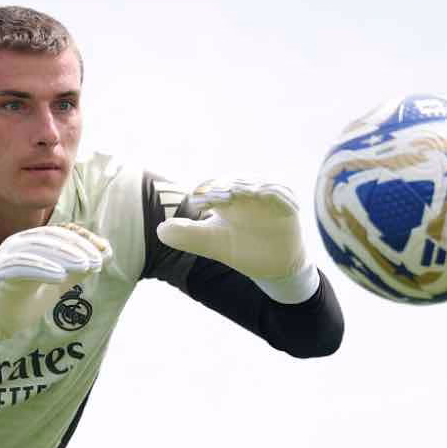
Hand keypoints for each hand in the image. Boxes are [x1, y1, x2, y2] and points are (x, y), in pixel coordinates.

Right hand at [0, 223, 111, 371]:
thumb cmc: (21, 305)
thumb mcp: (56, 285)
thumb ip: (77, 270)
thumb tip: (105, 254)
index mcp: (29, 244)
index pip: (59, 234)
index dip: (83, 240)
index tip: (105, 251)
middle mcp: (16, 245)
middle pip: (50, 238)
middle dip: (78, 247)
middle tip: (98, 260)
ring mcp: (5, 257)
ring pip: (38, 249)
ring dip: (65, 256)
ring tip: (86, 266)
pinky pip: (22, 266)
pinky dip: (42, 268)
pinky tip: (61, 276)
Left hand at [156, 179, 307, 280]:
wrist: (272, 266)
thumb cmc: (240, 250)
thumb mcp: (212, 244)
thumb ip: (187, 236)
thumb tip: (160, 229)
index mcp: (225, 199)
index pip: (212, 187)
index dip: (206, 192)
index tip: (199, 201)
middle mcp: (245, 193)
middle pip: (236, 181)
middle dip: (228, 186)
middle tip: (221, 194)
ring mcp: (266, 196)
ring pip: (258, 183)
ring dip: (251, 185)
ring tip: (244, 191)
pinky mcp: (286, 202)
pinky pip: (281, 190)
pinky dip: (274, 191)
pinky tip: (264, 193)